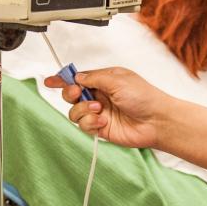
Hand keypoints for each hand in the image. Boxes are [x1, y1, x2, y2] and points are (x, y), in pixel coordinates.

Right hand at [43, 67, 169, 148]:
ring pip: (75, 111)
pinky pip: (84, 125)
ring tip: (99, 109)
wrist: (156, 121)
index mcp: (104, 80)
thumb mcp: (117, 80)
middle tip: (77, 93)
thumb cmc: (143, 97)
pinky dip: (91, 123)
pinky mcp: (100, 128)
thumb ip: (94, 78)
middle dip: (70, 93)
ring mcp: (99, 112)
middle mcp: (100, 95)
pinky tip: (103, 121)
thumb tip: (77, 77)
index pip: (79, 78)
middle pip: (72, 94)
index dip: (63, 79)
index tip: (50, 81)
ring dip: (83, 110)